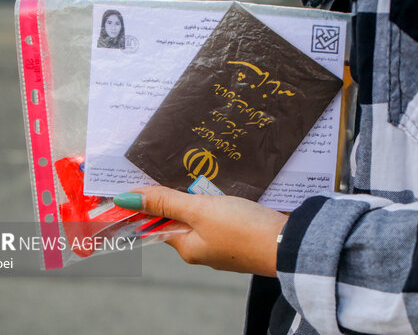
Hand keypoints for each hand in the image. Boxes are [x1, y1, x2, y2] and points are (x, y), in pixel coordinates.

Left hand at [114, 186, 287, 276]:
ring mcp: (224, 243)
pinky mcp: (242, 235)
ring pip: (203, 214)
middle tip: (178, 169)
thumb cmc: (243, 230)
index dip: (148, 202)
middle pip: (181, 217)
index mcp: (187, 247)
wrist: (290, 243)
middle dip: (178, 195)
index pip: (157, 223)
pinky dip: (220, 200)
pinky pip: (223, 215)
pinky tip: (226, 186)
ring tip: (202, 173)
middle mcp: (203, 248)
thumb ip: (166, 203)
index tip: (141, 181)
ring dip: (201, 196)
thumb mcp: (200, 211)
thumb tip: (127, 199)